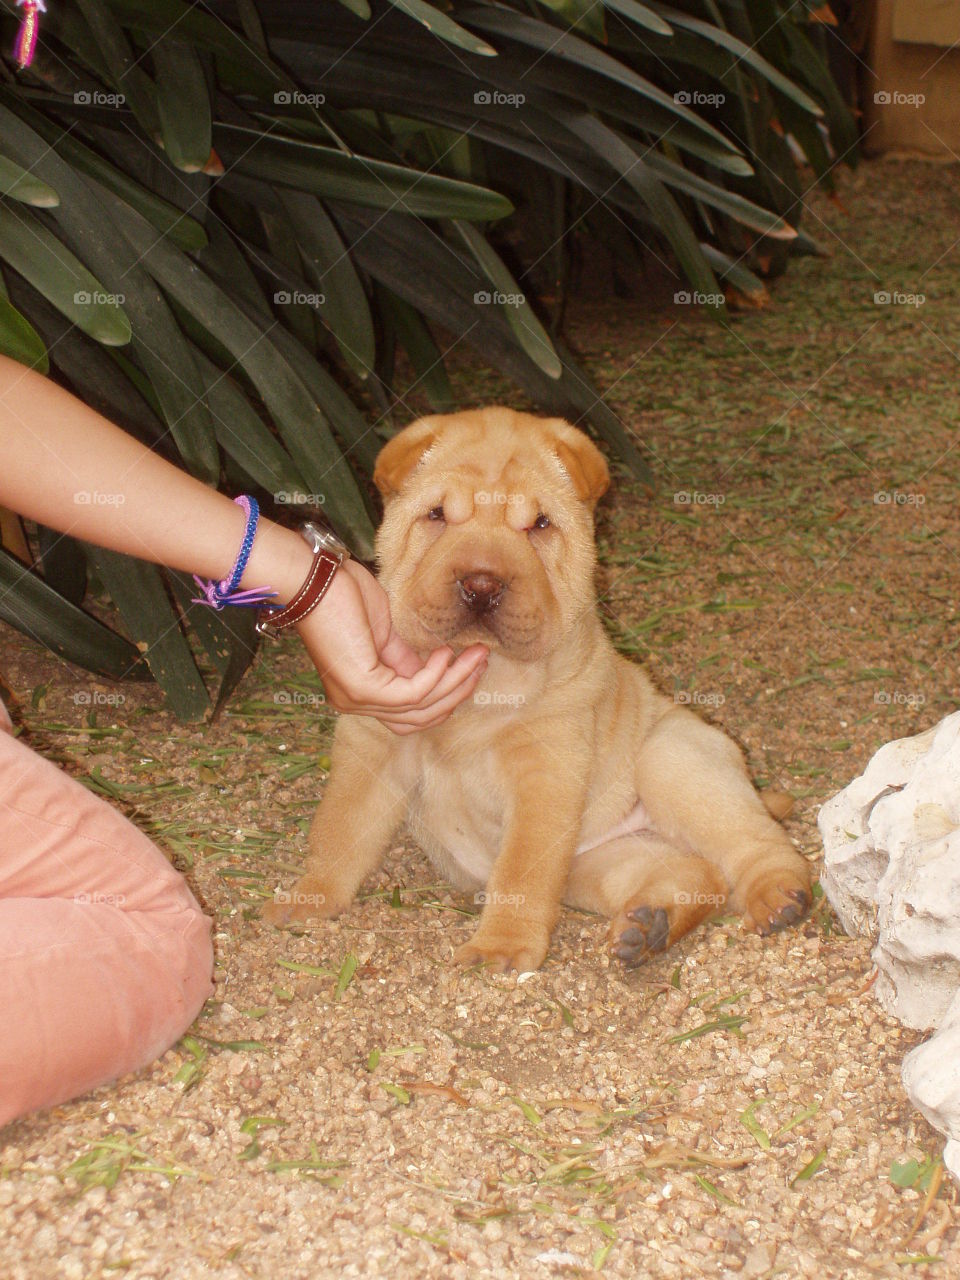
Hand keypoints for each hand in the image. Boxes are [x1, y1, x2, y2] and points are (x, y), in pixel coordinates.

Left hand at [296, 560, 486, 730]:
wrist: (315, 579)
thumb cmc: (343, 596)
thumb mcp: (385, 635)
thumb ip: (407, 660)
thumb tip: (440, 671)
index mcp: (358, 693)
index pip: (410, 715)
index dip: (446, 697)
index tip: (471, 669)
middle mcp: (354, 704)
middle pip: (419, 719)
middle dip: (456, 693)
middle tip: (481, 664)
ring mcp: (355, 700)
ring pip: (420, 708)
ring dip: (455, 682)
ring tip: (475, 656)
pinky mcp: (361, 688)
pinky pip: (411, 693)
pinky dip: (435, 675)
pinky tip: (445, 653)